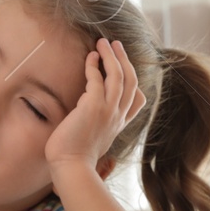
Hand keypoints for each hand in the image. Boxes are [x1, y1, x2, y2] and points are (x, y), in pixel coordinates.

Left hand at [45, 37, 144, 177]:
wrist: (72, 168)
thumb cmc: (76, 157)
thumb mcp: (94, 139)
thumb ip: (96, 122)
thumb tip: (86, 106)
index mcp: (119, 124)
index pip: (137, 101)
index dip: (134, 81)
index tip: (126, 68)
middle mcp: (118, 116)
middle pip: (130, 81)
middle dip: (124, 60)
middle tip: (115, 44)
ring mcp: (108, 110)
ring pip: (118, 75)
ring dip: (111, 55)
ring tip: (103, 42)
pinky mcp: (94, 106)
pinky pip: (97, 78)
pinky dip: (94, 64)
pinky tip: (90, 57)